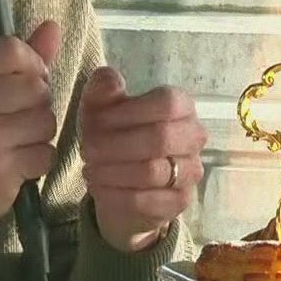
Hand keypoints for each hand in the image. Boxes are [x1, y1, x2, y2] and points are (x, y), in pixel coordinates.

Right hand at [0, 21, 63, 236]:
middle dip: (37, 105)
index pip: (12, 49)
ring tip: (15, 142)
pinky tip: (16, 164)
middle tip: (15, 120)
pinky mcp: (0, 167)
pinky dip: (37, 161)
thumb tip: (53, 26)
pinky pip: (45, 153)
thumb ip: (16, 59)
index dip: (31, 65)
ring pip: (46, 121)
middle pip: (37, 87)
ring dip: (39, 135)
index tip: (26, 82)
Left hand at [78, 67, 205, 253]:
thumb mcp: (100, 108)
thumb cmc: (113, 135)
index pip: (166, 103)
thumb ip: (102, 88)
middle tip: (87, 150)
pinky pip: (148, 201)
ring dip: (112, 172)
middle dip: (116, 145)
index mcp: (181, 105)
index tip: (96, 121)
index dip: (128, 112)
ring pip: (153, 172)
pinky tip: (98, 189)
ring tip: (88, 170)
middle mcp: (194, 136)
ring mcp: (191, 171)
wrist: (119, 183)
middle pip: (160, 138)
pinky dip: (116, 195)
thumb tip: (111, 80)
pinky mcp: (180, 201)